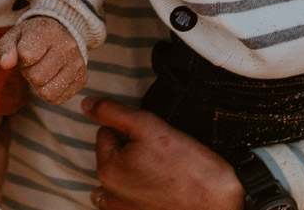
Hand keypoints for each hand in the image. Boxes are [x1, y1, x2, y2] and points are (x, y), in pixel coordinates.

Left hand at [0, 17, 86, 104]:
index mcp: (48, 31)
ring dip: (39, 86)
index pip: (26, 56)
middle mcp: (67, 46)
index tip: (26, 50)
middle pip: (36, 77)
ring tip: (42, 70)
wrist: (62, 33)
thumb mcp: (14, 36)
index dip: (21, 58)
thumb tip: (6, 64)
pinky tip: (52, 77)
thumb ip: (6, 49)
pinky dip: (49, 92)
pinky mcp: (82, 79)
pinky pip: (57, 99)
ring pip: (47, 92)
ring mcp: (77, 63)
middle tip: (34, 63)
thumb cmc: (32, 37)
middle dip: (29, 73)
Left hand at [82, 96, 243, 209]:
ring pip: (118, 177)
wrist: (217, 202)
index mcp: (108, 168)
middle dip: (129, 150)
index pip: (105, 133)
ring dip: (130, 172)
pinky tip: (154, 190)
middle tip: (160, 155)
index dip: (129, 129)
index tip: (152, 138)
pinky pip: (124, 201)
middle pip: (112, 156)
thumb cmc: (187, 165)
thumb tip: (86, 103)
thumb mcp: (149, 126)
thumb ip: (113, 112)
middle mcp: (109, 194)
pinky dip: (134, 194)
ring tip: (159, 173)